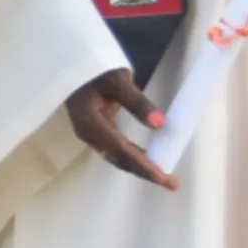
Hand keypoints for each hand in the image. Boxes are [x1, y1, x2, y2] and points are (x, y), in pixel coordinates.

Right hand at [65, 65, 172, 189]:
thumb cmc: (96, 70)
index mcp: (89, 121)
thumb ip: (138, 102)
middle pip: (119, 159)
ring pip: (117, 158)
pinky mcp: (95, 132)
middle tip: (172, 184)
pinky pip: (115, 151)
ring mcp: (90, 134)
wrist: (75, 64)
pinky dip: (133, 158)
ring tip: (164, 177)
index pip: (120, 149)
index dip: (143, 164)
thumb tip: (160, 124)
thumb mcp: (118, 80)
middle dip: (145, 172)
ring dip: (140, 168)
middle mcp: (88, 133)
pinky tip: (147, 162)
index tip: (163, 177)